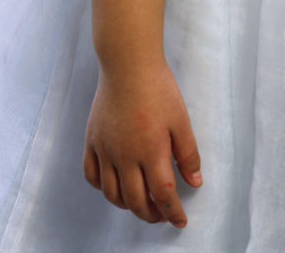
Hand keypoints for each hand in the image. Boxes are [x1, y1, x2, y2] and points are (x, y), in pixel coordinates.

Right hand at [82, 58, 201, 227]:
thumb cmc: (157, 88)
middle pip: (135, 201)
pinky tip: (114, 184)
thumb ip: (188, 154)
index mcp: (150, 151)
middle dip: (151, 215)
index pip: (163, 195)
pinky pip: (91, 174)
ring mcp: (105, 148)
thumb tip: (194, 182)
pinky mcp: (92, 139)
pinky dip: (101, 187)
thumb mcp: (181, 120)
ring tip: (140, 201)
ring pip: (111, 193)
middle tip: (161, 214)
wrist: (127, 64)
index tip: (180, 220)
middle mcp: (124, 155)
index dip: (173, 213)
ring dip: (127, 205)